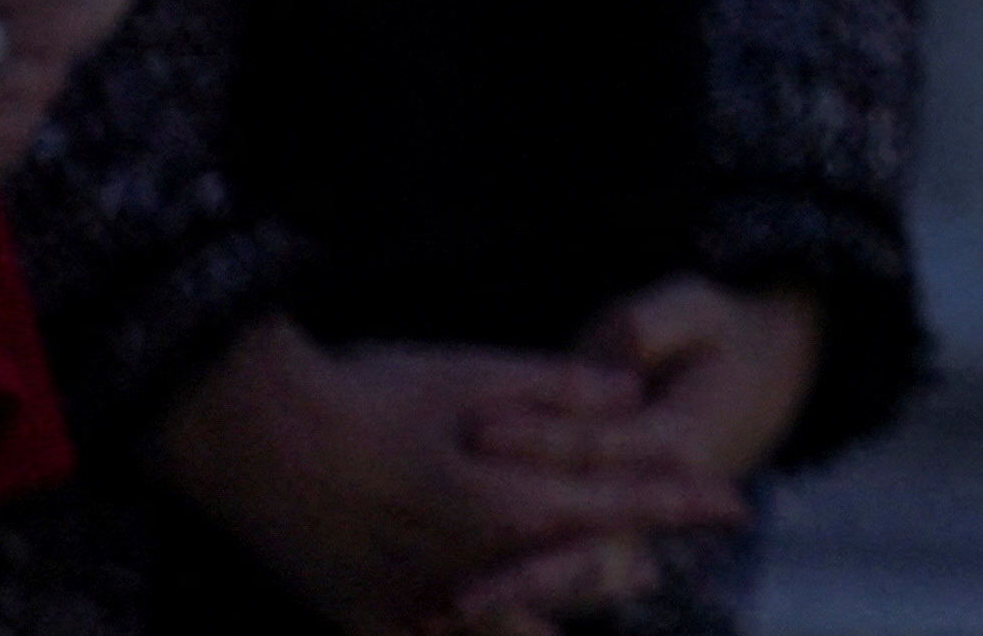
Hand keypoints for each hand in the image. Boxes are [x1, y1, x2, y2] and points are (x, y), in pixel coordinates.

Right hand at [147, 317, 745, 635]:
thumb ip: (564, 389)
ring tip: (584, 592)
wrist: (249, 433)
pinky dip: (473, 633)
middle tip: (654, 564)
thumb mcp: (474, 373)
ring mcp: (410, 611)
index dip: (681, 506)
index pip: (618, 512)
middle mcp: (467, 574)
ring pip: (510, 635)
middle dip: (622, 570)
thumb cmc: (367, 393)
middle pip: (574, 586)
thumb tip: (635, 392)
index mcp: (503, 507)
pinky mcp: (361, 624)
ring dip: (549, 609)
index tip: (734, 506)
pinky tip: (484, 620)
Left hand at [419, 279, 818, 626]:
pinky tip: (444, 617)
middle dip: (518, 578)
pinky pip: (560, 571)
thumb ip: (656, 323)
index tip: (476, 431)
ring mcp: (633, 519)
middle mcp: (652, 496)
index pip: (596, 446)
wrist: (763, 372)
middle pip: (582, 550)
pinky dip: (514, 600)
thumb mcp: (700, 308)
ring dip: (509, 599)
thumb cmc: (721, 336)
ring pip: (568, 576)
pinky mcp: (612, 526)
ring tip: (439, 620)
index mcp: (677, 438)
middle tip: (455, 603)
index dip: (538, 437)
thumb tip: (621, 342)